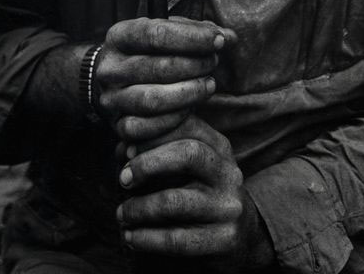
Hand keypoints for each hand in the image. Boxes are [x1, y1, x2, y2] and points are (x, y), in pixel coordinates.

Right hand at [95, 16, 235, 142]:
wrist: (115, 81)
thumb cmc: (148, 52)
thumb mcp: (166, 33)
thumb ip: (197, 32)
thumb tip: (229, 37)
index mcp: (119, 36)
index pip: (156, 34)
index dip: (193, 37)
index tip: (219, 40)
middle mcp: (110, 67)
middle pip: (158, 68)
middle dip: (195, 65)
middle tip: (214, 62)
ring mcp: (111, 98)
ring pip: (153, 100)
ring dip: (189, 93)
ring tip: (209, 84)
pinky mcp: (117, 124)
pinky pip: (147, 128)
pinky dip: (175, 119)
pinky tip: (191, 108)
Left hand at [116, 115, 274, 266]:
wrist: (242, 233)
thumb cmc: (201, 191)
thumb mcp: (190, 164)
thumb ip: (160, 148)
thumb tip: (123, 147)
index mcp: (220, 147)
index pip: (187, 125)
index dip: (152, 133)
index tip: (125, 147)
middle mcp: (228, 173)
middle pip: (188, 154)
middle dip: (147, 164)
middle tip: (122, 178)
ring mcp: (228, 206)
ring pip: (174, 201)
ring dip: (138, 208)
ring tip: (121, 214)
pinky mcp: (225, 239)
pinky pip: (177, 239)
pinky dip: (146, 238)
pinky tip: (130, 237)